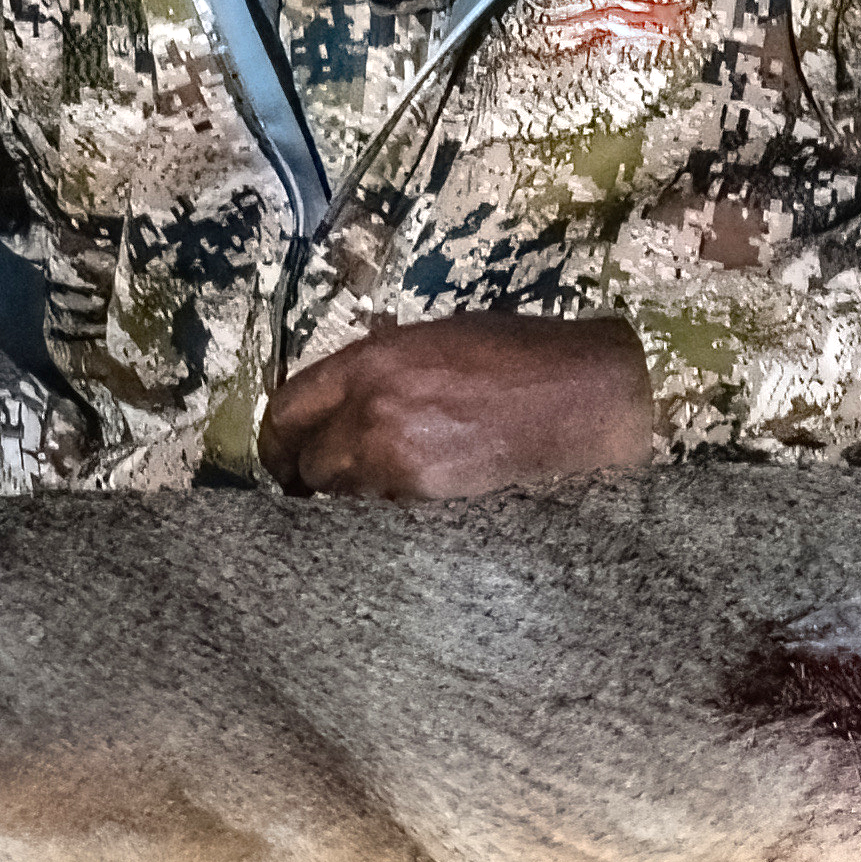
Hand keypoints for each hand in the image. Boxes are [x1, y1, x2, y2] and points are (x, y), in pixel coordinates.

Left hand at [258, 311, 656, 497]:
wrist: (583, 397)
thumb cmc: (517, 357)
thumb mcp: (435, 339)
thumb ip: (380, 368)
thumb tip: (347, 397)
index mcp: (370, 361)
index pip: (288, 407)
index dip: (277, 440)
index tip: (282, 458)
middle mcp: (371, 410)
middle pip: (305, 462)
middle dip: (308, 480)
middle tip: (319, 493)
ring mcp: (397, 460)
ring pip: (340, 500)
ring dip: (345, 506)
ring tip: (366, 508)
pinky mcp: (428, 501)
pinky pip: (382, 520)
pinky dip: (384, 522)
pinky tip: (404, 518)